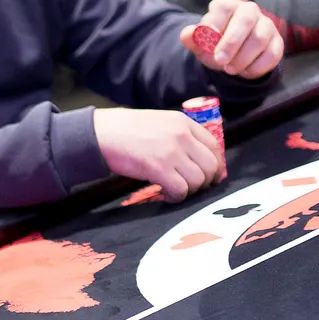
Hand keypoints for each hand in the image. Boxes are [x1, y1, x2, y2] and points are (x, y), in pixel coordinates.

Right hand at [95, 107, 224, 202]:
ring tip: (177, 190)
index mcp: (183, 122)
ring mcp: (171, 152)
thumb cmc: (126, 130)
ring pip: (198, 180)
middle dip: (206, 181)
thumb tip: (196, 158)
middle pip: (211, 165)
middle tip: (194, 187)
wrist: (102, 133)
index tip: (210, 175)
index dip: (216, 165)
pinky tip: (167, 194)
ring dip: (190, 190)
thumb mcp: (160, 122)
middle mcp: (181, 136)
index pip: (214, 146)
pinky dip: (177, 197)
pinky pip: (181, 189)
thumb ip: (180, 135)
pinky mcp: (158, 168)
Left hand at [180, 0, 283, 78]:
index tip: (208, 42)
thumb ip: (192, 38)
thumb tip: (189, 34)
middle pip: (245, 21)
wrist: (234, 57)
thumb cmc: (215, 44)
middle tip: (220, 61)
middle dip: (231, 43)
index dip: (216, 23)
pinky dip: (256, 68)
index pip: (224, 7)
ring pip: (259, 39)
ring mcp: (266, 25)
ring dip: (243, 58)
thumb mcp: (200, 43)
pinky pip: (271, 55)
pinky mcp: (277, 42)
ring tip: (230, 70)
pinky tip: (244, 72)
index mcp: (228, 6)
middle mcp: (249, 11)